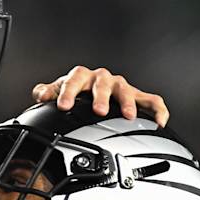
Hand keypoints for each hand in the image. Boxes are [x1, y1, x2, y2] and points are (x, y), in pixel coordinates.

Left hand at [32, 66, 169, 125]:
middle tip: (99, 110)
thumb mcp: (58, 92)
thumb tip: (40, 93)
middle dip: (101, 97)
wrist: (91, 90)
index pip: (74, 80)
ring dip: (128, 102)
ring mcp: (120, 87)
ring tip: (129, 115)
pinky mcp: (136, 96)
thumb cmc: (76, 92)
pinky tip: (159, 121)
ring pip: (126, 90)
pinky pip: (151, 101)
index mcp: (82, 77)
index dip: (68, 93)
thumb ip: (48, 93)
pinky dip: (157, 110)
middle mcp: (102, 79)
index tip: (63, 106)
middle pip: (103, 84)